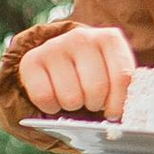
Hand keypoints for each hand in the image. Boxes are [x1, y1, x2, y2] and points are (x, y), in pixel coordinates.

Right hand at [20, 23, 140, 120]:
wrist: (57, 59)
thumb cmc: (92, 73)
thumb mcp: (112, 73)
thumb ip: (122, 88)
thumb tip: (120, 115)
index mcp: (109, 39)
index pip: (122, 76)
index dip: (118, 103)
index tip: (113, 112)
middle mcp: (81, 37)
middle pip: (96, 88)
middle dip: (95, 104)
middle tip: (91, 102)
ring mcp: (55, 46)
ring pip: (71, 97)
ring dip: (73, 107)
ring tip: (73, 97)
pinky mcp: (31, 60)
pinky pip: (44, 97)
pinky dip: (51, 107)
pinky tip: (55, 98)